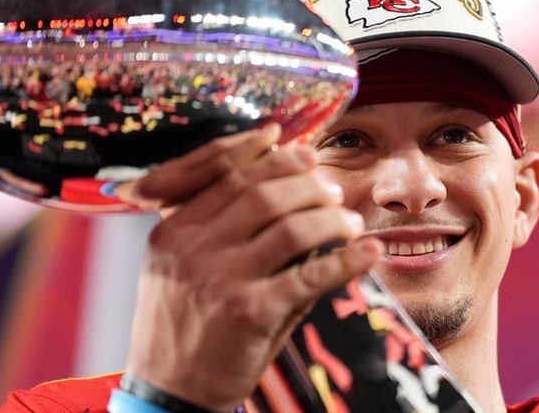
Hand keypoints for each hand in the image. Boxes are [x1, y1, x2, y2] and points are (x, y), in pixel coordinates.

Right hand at [123, 127, 383, 411]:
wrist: (171, 391)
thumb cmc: (182, 325)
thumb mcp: (180, 268)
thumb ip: (221, 229)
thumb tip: (288, 188)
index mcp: (172, 230)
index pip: (227, 174)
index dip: (271, 157)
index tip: (302, 150)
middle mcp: (192, 248)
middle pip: (263, 193)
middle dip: (307, 184)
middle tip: (332, 188)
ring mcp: (221, 279)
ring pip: (291, 227)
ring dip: (331, 218)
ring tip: (350, 221)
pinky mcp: (251, 312)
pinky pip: (311, 275)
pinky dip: (347, 260)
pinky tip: (367, 252)